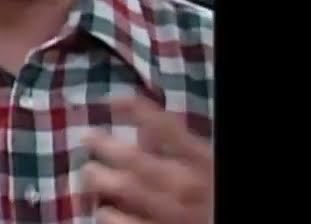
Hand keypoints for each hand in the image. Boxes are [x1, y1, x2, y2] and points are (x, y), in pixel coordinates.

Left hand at [81, 96, 212, 223]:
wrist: (223, 223)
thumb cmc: (214, 193)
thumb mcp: (210, 165)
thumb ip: (182, 148)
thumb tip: (145, 130)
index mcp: (202, 162)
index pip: (165, 127)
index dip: (135, 109)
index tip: (112, 99)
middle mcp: (185, 185)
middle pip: (135, 158)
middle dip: (105, 145)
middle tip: (87, 137)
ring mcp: (172, 213)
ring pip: (124, 188)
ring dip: (100, 177)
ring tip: (89, 171)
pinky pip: (123, 223)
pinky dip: (107, 215)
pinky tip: (102, 210)